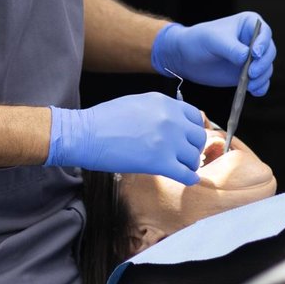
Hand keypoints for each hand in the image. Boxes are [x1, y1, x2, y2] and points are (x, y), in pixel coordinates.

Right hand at [46, 92, 206, 184]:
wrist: (86, 134)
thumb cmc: (105, 120)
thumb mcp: (138, 103)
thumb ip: (160, 110)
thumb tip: (173, 122)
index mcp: (166, 103)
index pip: (195, 117)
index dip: (193, 130)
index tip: (187, 139)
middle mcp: (172, 119)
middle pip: (198, 137)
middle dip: (193, 148)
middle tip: (184, 156)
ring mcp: (168, 141)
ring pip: (194, 157)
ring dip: (189, 164)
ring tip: (180, 168)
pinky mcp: (160, 162)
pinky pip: (187, 174)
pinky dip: (189, 179)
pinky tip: (186, 180)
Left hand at [150, 13, 275, 95]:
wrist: (185, 57)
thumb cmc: (198, 40)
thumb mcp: (213, 40)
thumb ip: (231, 48)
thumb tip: (246, 58)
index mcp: (248, 24)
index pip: (264, 32)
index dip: (263, 43)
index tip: (254, 54)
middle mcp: (254, 41)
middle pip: (269, 52)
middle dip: (263, 64)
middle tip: (251, 73)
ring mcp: (251, 58)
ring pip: (266, 68)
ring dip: (262, 77)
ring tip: (250, 85)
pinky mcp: (247, 74)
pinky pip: (260, 81)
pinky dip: (260, 87)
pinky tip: (254, 92)